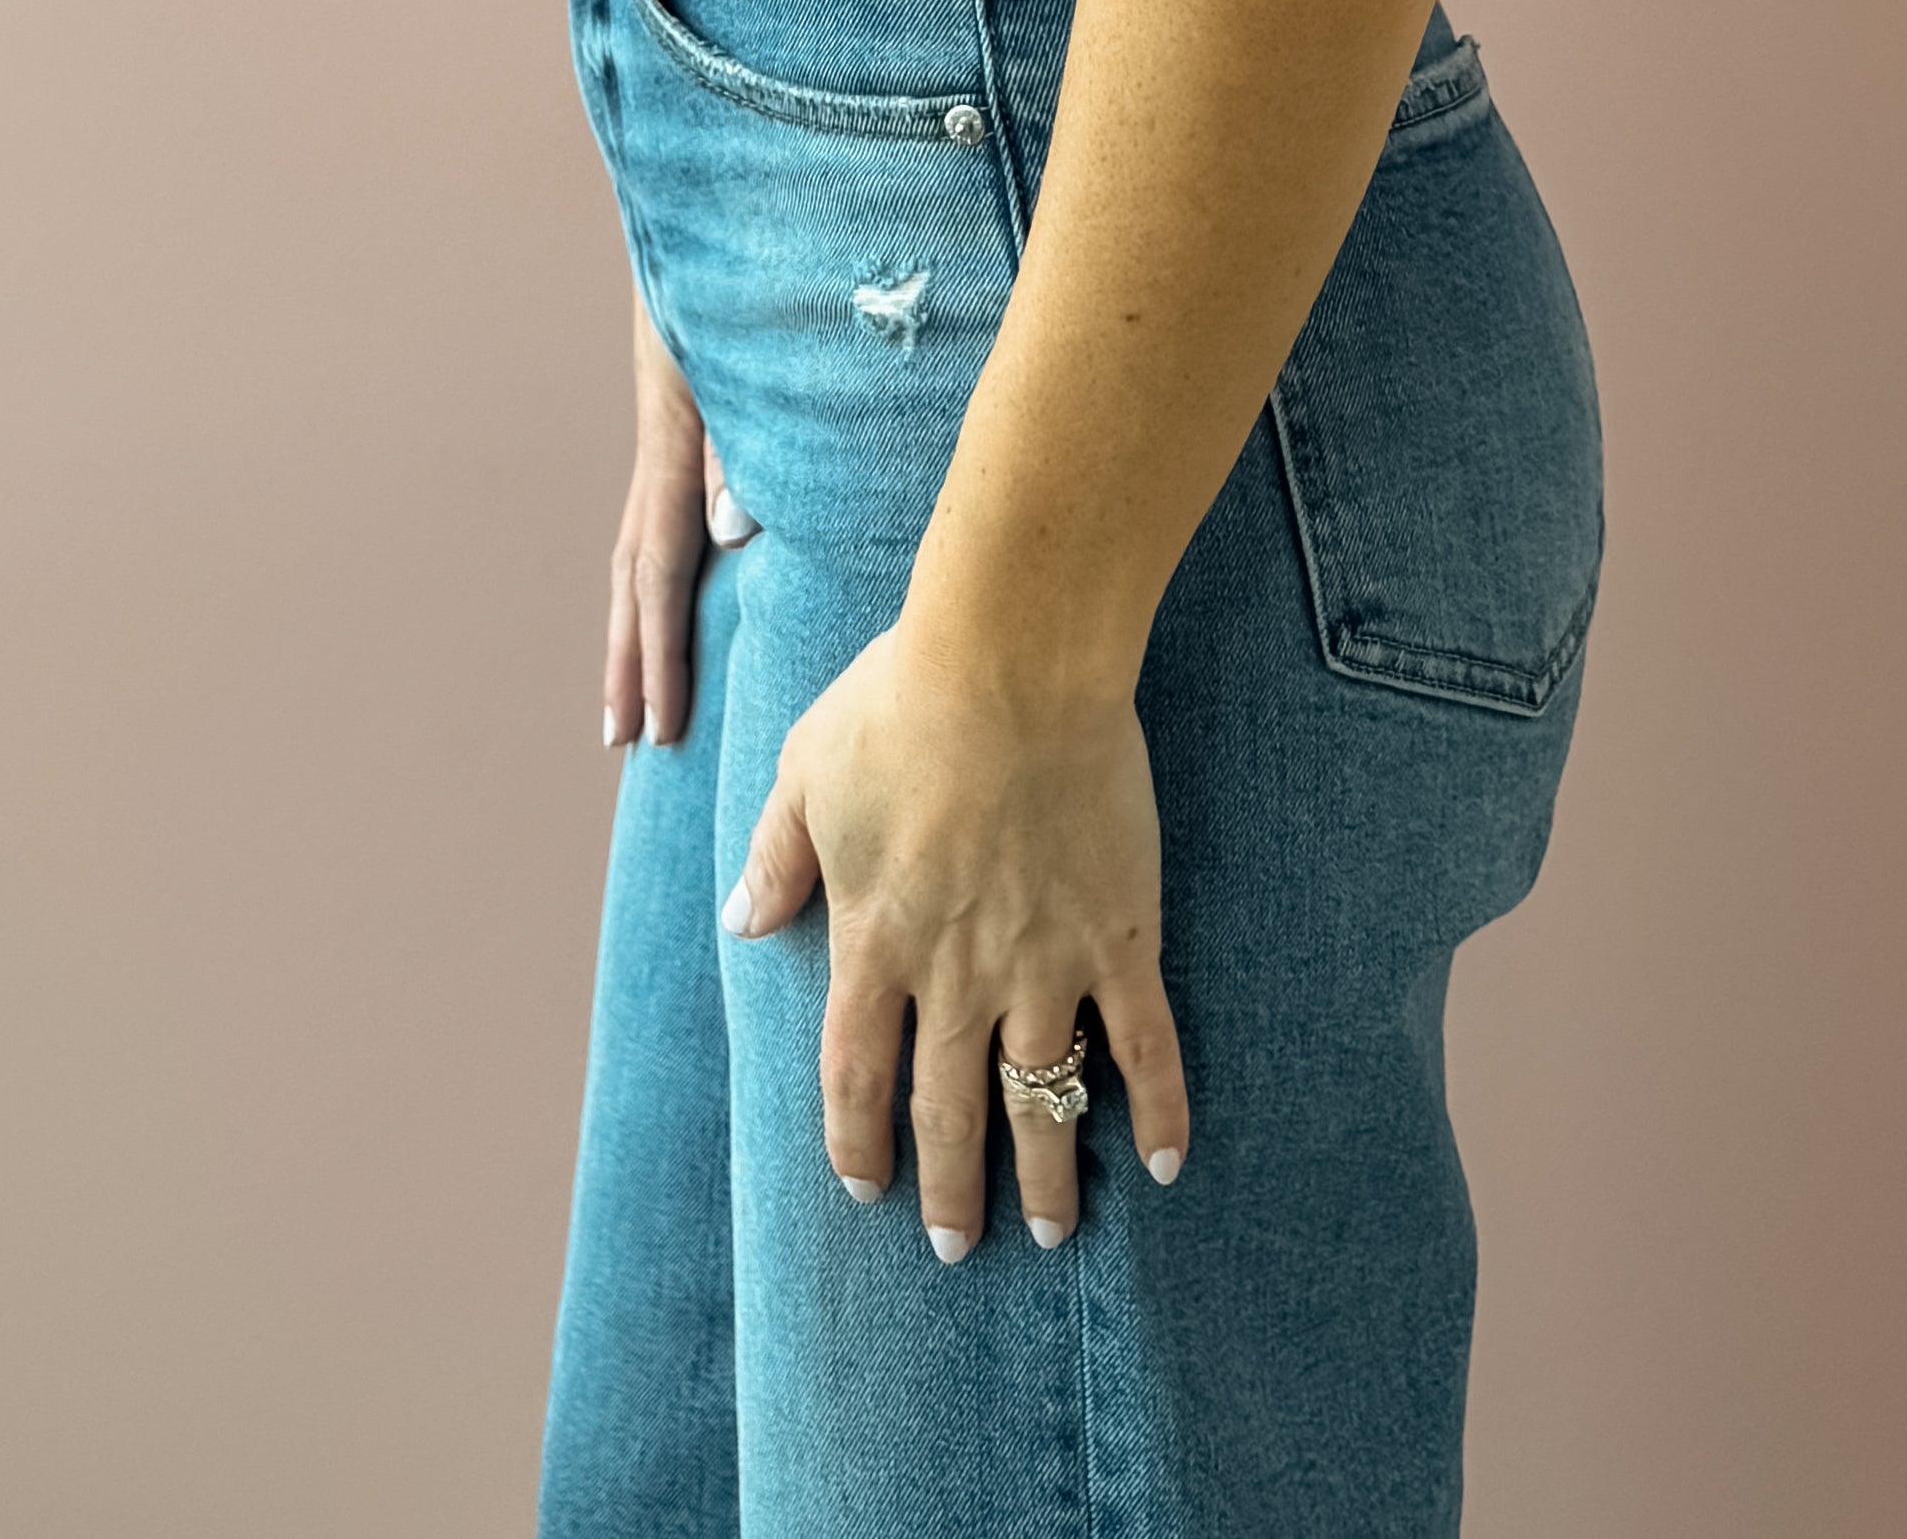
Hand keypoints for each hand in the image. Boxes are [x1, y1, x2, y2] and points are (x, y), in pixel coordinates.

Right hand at [603, 293, 754, 751]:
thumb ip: (746, 436)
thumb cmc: (755, 275)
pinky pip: (662, 511)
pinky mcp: (686, 416)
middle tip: (623, 738)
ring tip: (630, 686)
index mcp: (674, 435)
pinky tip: (671, 588)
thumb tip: (730, 533)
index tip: (653, 725)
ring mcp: (668, 429)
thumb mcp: (755, 347)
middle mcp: (661, 441)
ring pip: (639, 543)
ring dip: (635, 619)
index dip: (656, 650)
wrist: (723, 205)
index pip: (660, 566)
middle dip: (628, 656)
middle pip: (633, 570)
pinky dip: (660, 566)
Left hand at [723, 621, 1189, 1253]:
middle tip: (958, 1248)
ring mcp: (1044, 960)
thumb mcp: (805, 769)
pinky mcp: (1119, 933)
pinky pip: (1144, 1042)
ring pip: (1041, 1096)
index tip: (865, 1186)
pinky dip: (1158, 1109)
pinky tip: (1163, 1164)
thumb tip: (743, 920)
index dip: (859, 1139)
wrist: (1010, 658)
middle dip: (950, 1188)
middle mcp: (956, 973)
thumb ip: (776, 855)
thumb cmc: (900, 697)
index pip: (857, 1074)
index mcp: (875, 940)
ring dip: (1044, 1173)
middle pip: (946, 1109)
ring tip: (1048, 1232)